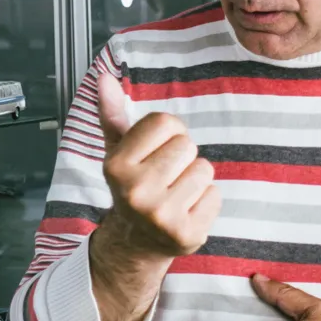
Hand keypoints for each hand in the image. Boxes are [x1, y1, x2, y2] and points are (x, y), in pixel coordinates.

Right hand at [95, 72, 219, 258]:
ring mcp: (161, 216)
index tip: (156, 152)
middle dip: (182, 157)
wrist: (137, 242)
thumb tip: (104, 78)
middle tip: (166, 177)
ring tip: (176, 193)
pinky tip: (186, 210)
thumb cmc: (134, 185)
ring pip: (204, 169)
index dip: (167, 133)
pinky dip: (206, 201)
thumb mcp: (119, 150)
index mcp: (116, 166)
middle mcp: (135, 191)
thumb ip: (112, 113)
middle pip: (187, 145)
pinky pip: (215, 195)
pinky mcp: (187, 234)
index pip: (165, 122)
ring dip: (195, 179)